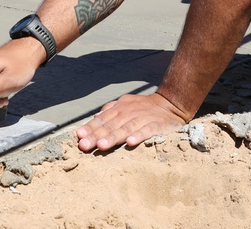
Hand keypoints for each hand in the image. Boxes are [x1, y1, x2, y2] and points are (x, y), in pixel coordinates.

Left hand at [75, 92, 189, 151]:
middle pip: (111, 125)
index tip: (79, 136)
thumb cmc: (144, 108)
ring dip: (113, 137)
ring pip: (126, 128)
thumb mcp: (126, 104)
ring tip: (102, 146)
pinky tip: (130, 143)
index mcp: (120, 108)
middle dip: (96, 135)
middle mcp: (130, 112)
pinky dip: (139, 136)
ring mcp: (143, 118)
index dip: (90, 127)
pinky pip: (147, 130)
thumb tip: (94, 117)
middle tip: (84, 145)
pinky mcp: (157, 125)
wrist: (171, 104)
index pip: (103, 119)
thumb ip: (110, 110)